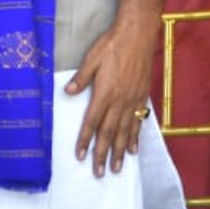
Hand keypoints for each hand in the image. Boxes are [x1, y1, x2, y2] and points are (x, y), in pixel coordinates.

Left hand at [65, 26, 152, 177]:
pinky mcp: (142, 97)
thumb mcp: (92, 59)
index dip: (85, 140)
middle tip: (99, 173)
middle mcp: (119, 101)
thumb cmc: (112, 44)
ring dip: (119, 152)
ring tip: (117, 169)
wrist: (138, 35)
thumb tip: (67, 92)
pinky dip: (135, 138)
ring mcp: (132, 100)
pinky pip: (138, 122)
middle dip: (102, 154)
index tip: (80, 156)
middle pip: (109, 133)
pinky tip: (133, 149)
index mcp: (104, 93)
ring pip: (125, 132)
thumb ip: (81, 78)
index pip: (92, 122)